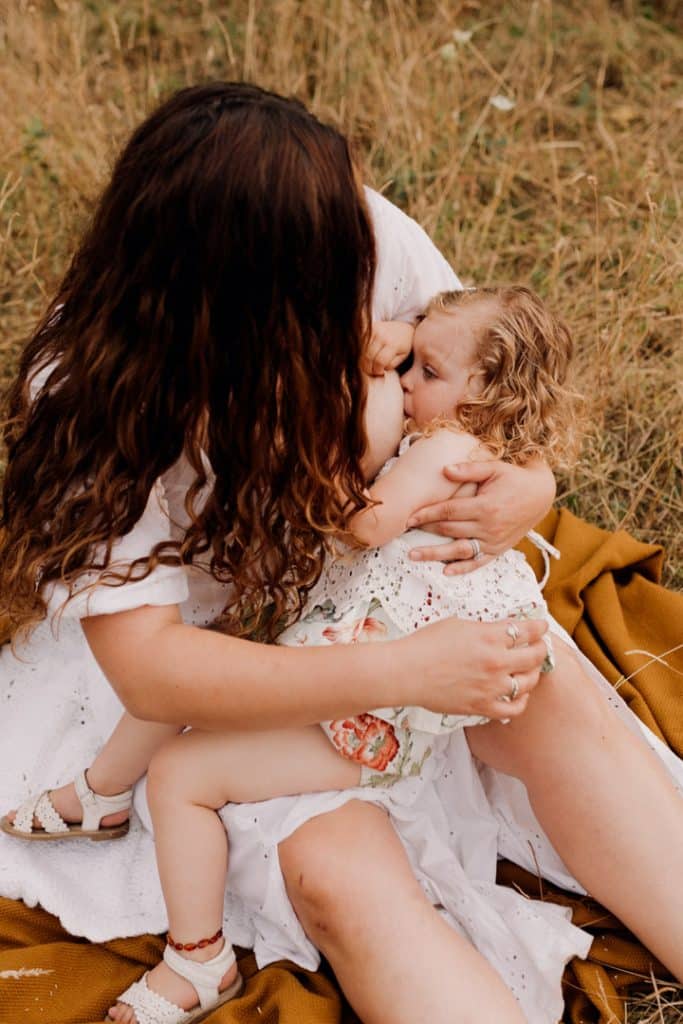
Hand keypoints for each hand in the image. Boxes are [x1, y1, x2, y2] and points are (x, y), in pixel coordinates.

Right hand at [362, 320, 413, 376]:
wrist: (402, 326)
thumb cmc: (403, 344)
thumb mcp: (403, 356)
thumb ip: (391, 364)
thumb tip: (379, 370)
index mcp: (392, 344)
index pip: (380, 361)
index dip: (377, 371)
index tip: (379, 373)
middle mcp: (382, 335)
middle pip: (368, 357)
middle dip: (369, 368)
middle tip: (372, 372)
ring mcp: (373, 330)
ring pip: (362, 352)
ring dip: (364, 361)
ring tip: (370, 364)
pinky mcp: (368, 328)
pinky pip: (361, 344)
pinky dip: (362, 352)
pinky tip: (367, 355)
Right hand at [400, 616, 548, 720]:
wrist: (407, 672)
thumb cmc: (426, 644)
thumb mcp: (459, 625)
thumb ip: (485, 629)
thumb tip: (502, 632)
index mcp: (490, 637)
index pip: (527, 630)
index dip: (539, 627)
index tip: (542, 626)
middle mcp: (496, 662)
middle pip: (535, 656)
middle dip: (541, 649)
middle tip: (539, 646)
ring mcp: (491, 687)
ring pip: (529, 682)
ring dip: (533, 674)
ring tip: (529, 669)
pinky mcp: (483, 706)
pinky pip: (514, 708)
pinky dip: (521, 700)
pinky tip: (518, 693)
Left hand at [406, 458, 555, 574]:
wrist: (541, 495)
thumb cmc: (514, 478)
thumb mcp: (494, 468)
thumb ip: (470, 469)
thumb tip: (445, 470)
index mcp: (485, 506)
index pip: (448, 511)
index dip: (427, 514)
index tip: (408, 517)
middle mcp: (488, 526)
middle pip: (450, 531)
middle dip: (425, 531)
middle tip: (402, 533)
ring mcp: (493, 541)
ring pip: (459, 550)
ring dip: (435, 555)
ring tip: (413, 556)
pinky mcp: (498, 550)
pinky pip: (478, 562)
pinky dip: (462, 569)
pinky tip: (445, 572)